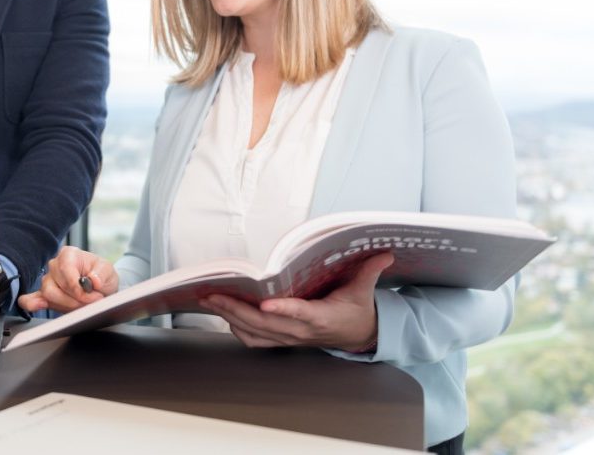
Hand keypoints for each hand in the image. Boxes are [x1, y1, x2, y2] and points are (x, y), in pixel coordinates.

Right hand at [17, 245, 119, 313]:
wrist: (100, 287)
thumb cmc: (101, 275)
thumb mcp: (108, 271)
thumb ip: (102, 274)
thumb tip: (93, 280)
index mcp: (69, 254)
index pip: (65, 269)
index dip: (76, 286)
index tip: (89, 295)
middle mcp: (55, 265)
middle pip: (56, 284)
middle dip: (74, 299)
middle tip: (91, 302)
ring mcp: (48, 280)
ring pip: (48, 294)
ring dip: (66, 304)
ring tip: (82, 305)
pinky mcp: (45, 295)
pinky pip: (32, 298)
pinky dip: (32, 302)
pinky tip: (36, 306)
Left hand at [199, 252, 393, 351]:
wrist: (359, 337)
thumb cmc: (356, 310)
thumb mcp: (364, 289)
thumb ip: (370, 270)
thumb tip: (385, 252)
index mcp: (322, 318)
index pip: (301, 314)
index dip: (284, 310)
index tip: (265, 302)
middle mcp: (302, 332)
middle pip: (265, 324)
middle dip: (236, 309)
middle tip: (212, 293)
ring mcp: (290, 338)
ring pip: (254, 332)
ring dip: (229, 317)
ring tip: (208, 300)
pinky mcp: (283, 341)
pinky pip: (254, 339)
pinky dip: (236, 328)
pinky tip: (222, 313)